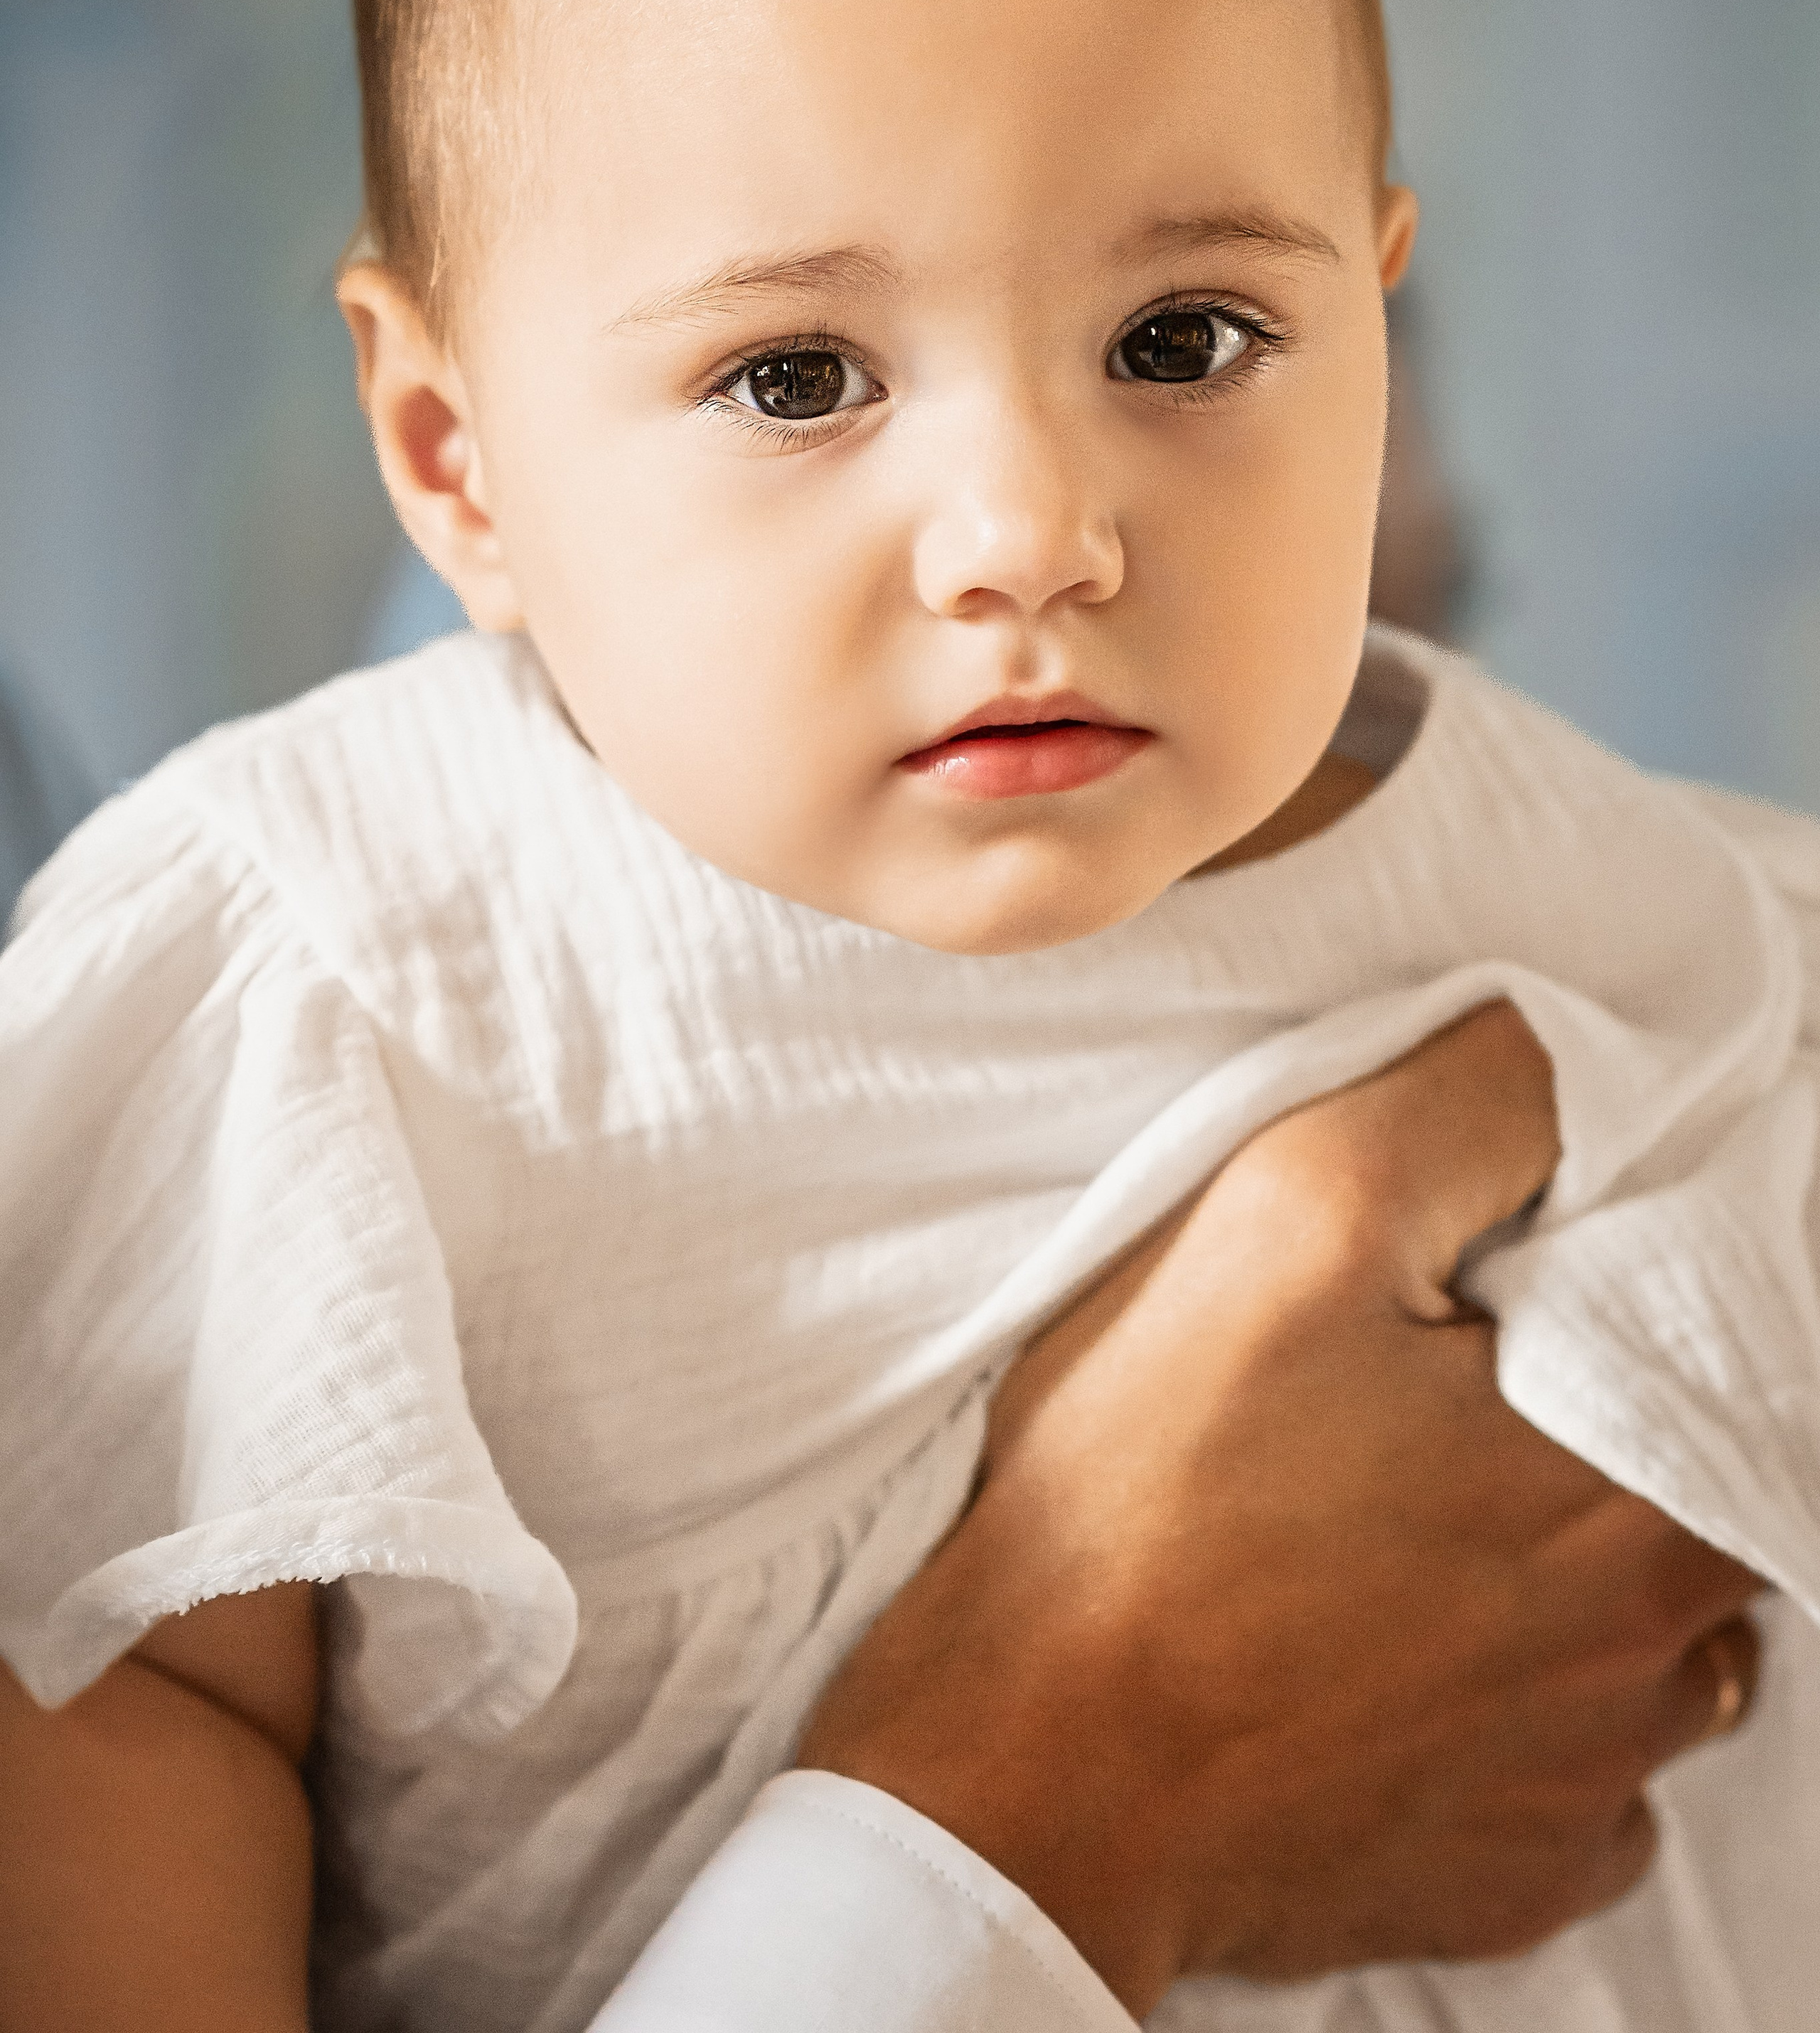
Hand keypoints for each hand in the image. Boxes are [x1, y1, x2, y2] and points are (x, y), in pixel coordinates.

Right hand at [798, 1005, 1762, 2015]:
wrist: (1031, 1770)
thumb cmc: (1152, 1494)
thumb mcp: (1290, 1216)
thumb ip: (1470, 1106)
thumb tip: (1566, 1052)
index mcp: (1634, 1490)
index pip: (1734, 1357)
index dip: (1634, 1298)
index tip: (1516, 1296)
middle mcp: (1651, 1659)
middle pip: (1703, 1506)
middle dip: (1610, 1438)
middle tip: (1457, 1396)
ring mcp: (1583, 1792)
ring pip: (1656, 1652)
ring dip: (1584, 1586)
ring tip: (1425, 1530)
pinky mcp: (1507, 1884)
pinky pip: (1578, 1790)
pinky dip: (1524, 1725)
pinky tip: (1403, 1668)